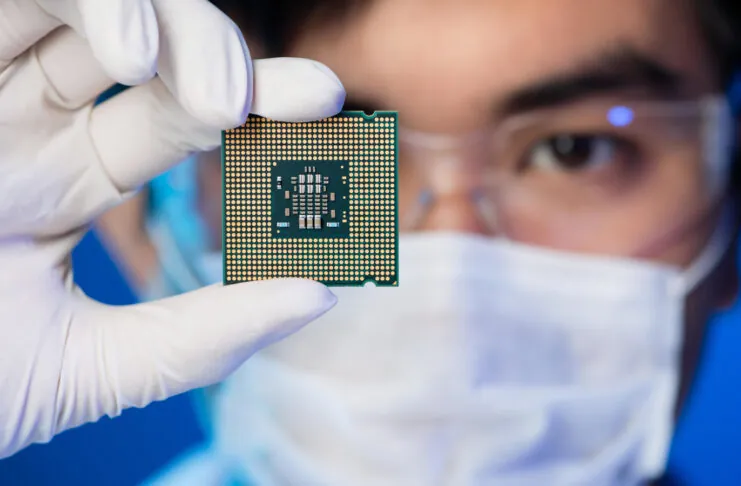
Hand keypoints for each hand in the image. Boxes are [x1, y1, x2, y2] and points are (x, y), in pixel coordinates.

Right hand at [0, 0, 344, 457]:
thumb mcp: (89, 367)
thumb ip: (201, 335)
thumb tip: (319, 294)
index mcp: (62, 180)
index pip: (176, 122)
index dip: (257, 110)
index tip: (330, 110)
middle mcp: (23, 122)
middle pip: (145, 56)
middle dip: (226, 61)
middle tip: (308, 96)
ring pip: (76, 8)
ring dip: (167, 25)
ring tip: (220, 96)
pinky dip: (76, 3)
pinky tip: (130, 52)